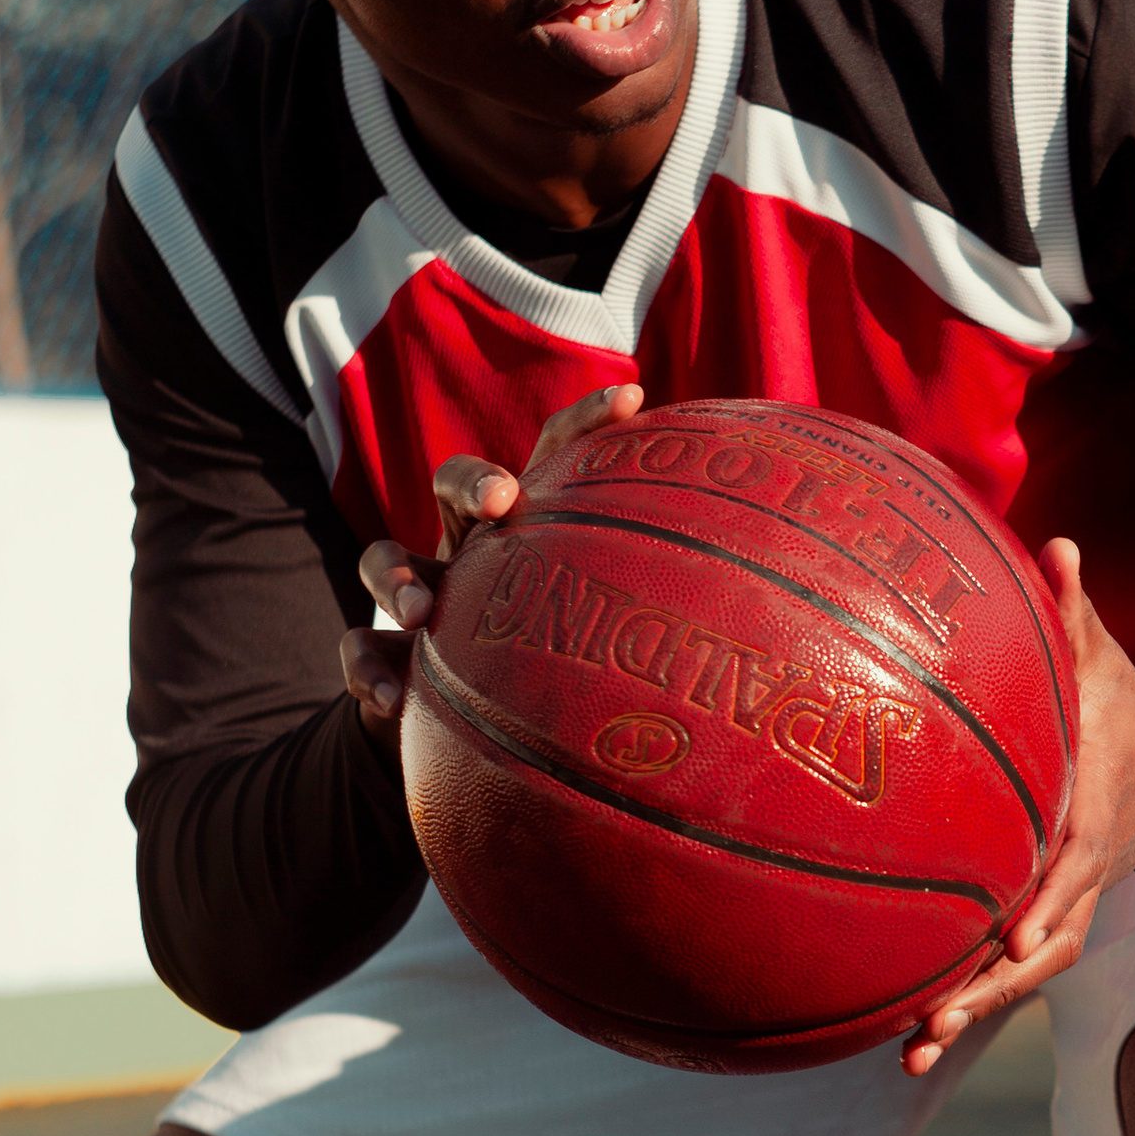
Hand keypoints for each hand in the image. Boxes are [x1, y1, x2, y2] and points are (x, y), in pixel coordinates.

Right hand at [340, 380, 646, 751]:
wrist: (474, 737)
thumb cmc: (564, 679)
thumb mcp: (613, 645)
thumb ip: (669, 623)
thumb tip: (777, 632)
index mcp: (533, 531)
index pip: (558, 457)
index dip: (589, 424)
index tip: (635, 398)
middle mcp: (473, 551)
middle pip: (458, 483)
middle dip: (473, 480)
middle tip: (501, 500)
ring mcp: (421, 599)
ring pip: (386, 557)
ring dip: (398, 575)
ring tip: (424, 613)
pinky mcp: (382, 655)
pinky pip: (357, 651)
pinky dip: (369, 671)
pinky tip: (391, 700)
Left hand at [900, 537, 1134, 1075]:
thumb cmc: (1121, 706)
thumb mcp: (1104, 657)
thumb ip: (1076, 610)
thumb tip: (1058, 544)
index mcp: (1093, 812)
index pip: (1073, 865)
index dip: (1045, 904)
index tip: (1011, 940)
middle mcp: (1082, 872)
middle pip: (1045, 944)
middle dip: (994, 988)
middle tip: (940, 1018)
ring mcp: (1067, 903)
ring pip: (1025, 972)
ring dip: (973, 1012)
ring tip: (911, 1050)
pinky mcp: (1044, 918)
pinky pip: (1008, 970)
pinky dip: (966, 1002)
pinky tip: (907, 1038)